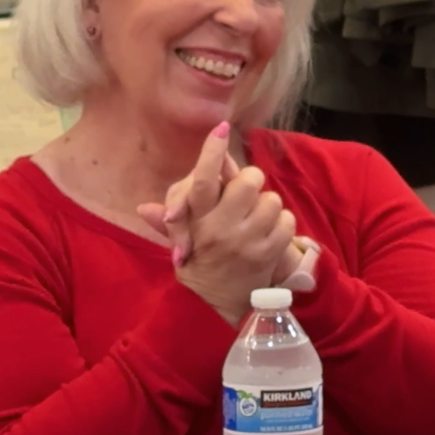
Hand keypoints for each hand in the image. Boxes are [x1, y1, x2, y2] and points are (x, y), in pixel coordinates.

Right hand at [136, 124, 295, 322]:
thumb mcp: (181, 241)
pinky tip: (269, 234)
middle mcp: (221, 230)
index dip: (211, 152)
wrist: (218, 307)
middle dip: (250, 182)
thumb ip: (172, 219)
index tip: (221, 127)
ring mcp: (248, 242)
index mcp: (196, 222)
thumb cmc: (201, 265)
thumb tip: (147, 208)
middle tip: (245, 193)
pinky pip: (287, 221)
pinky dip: (282, 224)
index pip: (203, 181)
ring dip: (267, 205)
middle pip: (249, 181)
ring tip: (256, 219)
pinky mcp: (270, 253)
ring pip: (271, 199)